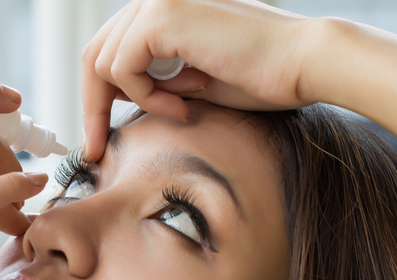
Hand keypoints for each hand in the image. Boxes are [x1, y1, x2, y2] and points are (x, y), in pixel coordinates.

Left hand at [82, 0, 314, 160]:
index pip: (106, 51)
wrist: (303, 64)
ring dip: (137, 99)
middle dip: (93, 107)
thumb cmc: (258, 76)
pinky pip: (123, 67)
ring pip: (102, 63)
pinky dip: (147, 95)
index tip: (95, 139)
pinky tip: (185, 103)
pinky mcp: (163, 14)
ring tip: (182, 107)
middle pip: (93, 55)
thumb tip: (112, 96)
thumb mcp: (189, 82)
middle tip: (96, 148)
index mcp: (161, 10)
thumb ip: (151, 80)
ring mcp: (157, 1)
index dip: (95, 98)